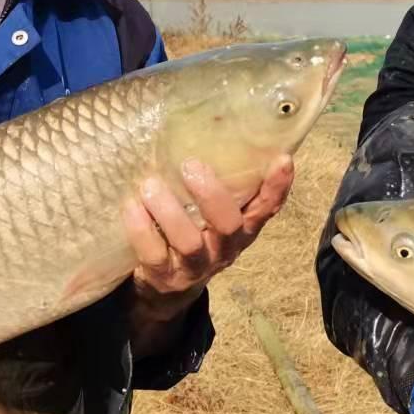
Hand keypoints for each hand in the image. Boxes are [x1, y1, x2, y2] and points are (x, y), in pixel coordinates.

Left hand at [124, 155, 294, 346]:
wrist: (167, 287)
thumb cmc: (193, 230)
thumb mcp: (211, 212)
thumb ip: (219, 184)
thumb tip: (213, 126)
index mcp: (242, 228)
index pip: (267, 208)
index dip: (277, 187)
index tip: (282, 159)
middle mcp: (224, 248)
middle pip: (229, 225)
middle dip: (212, 195)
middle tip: (191, 165)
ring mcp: (195, 266)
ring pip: (189, 242)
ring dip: (169, 212)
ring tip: (150, 185)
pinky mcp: (165, 276)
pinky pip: (154, 254)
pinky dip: (141, 228)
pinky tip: (131, 205)